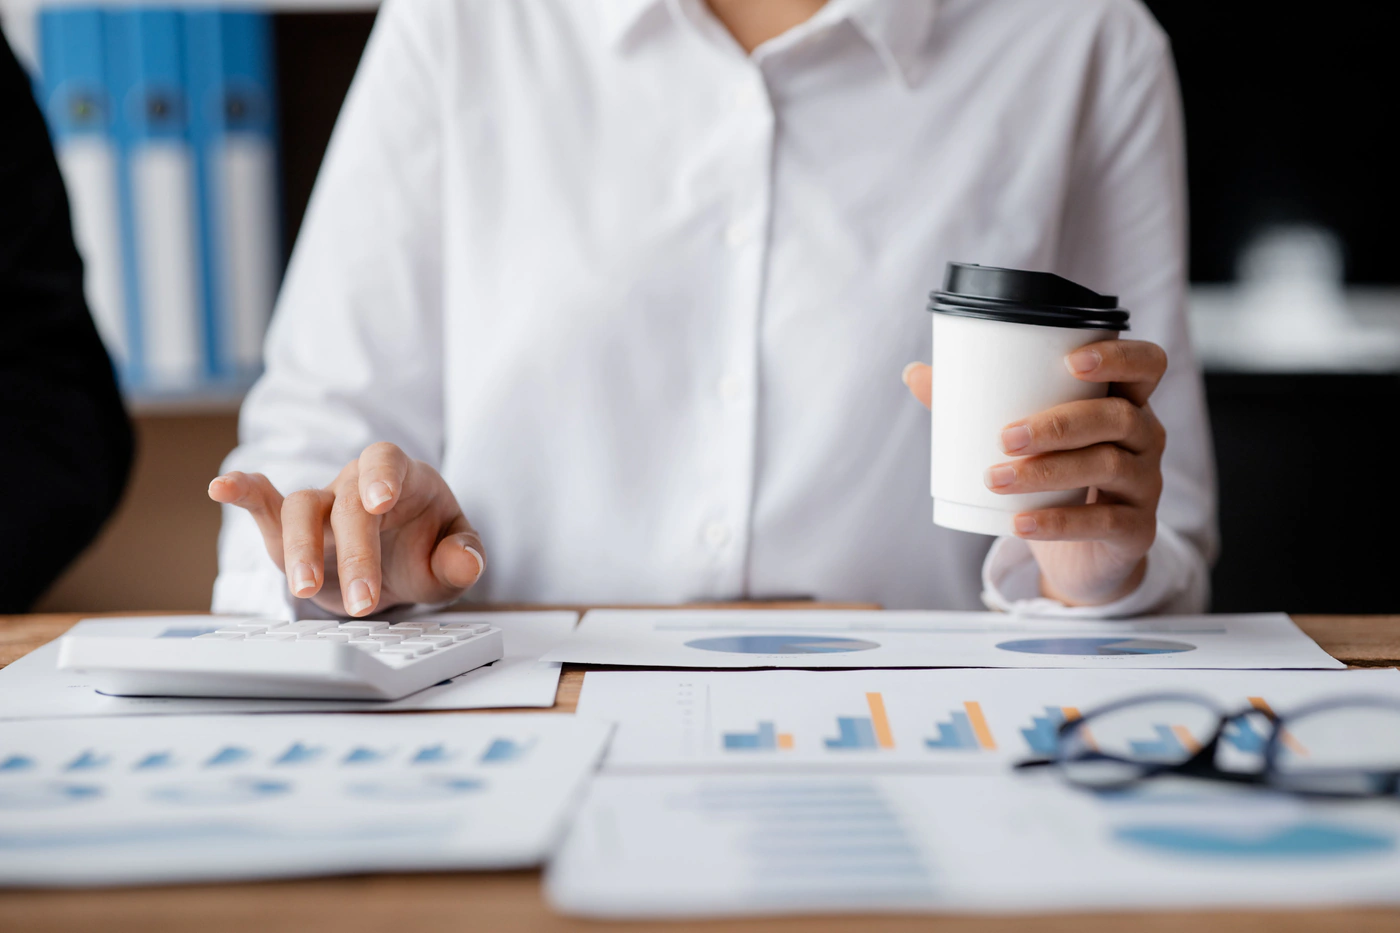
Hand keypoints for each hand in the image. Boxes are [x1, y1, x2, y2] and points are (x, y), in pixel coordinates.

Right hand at [209, 443, 484, 616]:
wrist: (401, 564)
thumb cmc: (427, 549)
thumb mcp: (453, 558)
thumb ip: (462, 557)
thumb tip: (466, 561)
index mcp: (401, 477)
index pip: (387, 462)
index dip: (381, 478)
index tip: (379, 503)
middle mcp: (356, 483)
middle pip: (346, 504)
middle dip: (354, 553)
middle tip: (364, 601)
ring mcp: (322, 503)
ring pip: (300, 508)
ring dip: (300, 548)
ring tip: (304, 588)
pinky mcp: (291, 527)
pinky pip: (265, 502)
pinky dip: (243, 493)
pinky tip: (221, 487)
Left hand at [902, 340, 1167, 605]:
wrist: (1083, 556)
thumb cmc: (1055, 480)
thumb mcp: (1028, 442)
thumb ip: (977, 405)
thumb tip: (914, 372)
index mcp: (1124, 402)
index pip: (1147, 365)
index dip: (1118, 357)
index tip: (1072, 362)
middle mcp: (1145, 438)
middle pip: (1117, 418)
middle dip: (1059, 424)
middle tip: (1004, 436)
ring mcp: (1145, 485)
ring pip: (1107, 466)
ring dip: (1046, 471)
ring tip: (995, 478)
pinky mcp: (1136, 530)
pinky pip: (1103, 523)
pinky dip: (1057, 522)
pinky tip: (1020, 522)